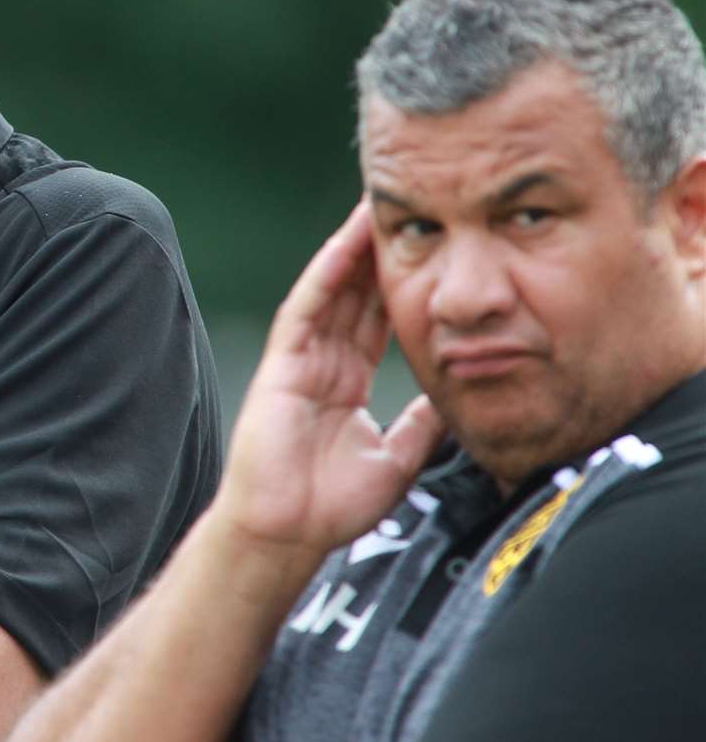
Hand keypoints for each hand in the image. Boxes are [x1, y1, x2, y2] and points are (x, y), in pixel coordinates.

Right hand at [216, 200, 445, 563]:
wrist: (287, 532)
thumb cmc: (332, 505)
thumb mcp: (398, 456)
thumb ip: (422, 422)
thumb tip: (458, 392)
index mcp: (348, 383)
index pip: (378, 321)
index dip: (401, 285)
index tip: (429, 250)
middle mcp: (324, 363)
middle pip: (357, 297)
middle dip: (380, 254)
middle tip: (408, 213)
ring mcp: (301, 360)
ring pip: (333, 292)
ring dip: (354, 250)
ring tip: (376, 209)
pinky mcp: (282, 363)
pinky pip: (307, 309)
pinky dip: (326, 275)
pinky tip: (344, 245)